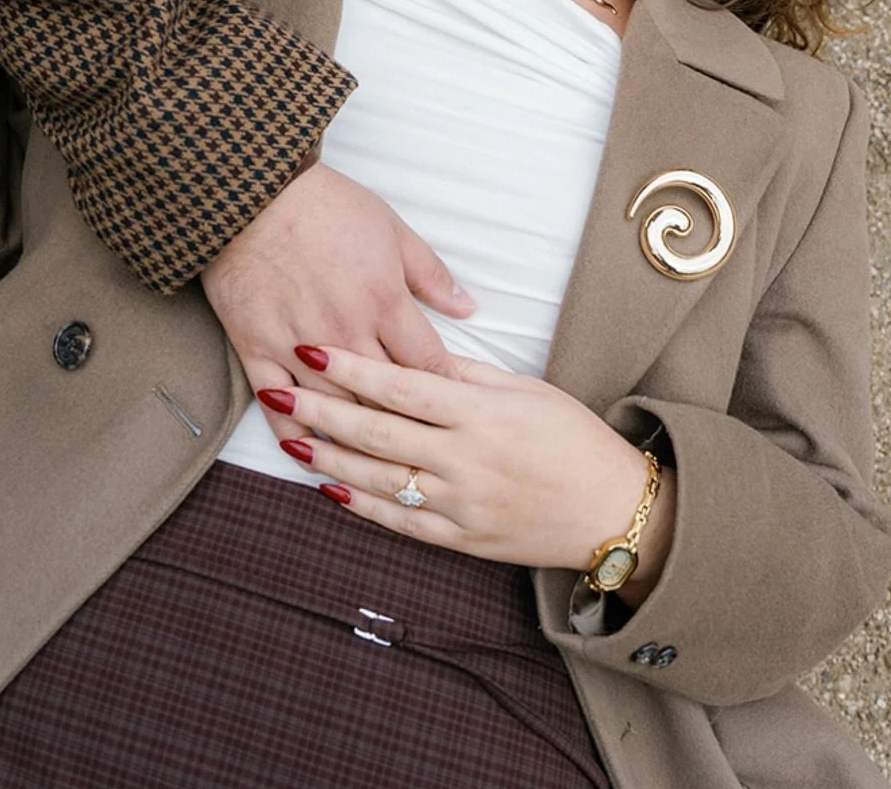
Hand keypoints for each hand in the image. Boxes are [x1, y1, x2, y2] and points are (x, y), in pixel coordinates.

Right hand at [200, 165, 475, 444]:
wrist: (251, 193)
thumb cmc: (324, 205)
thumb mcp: (391, 228)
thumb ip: (430, 273)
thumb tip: (467, 307)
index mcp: (383, 301)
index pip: (429, 367)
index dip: (448, 393)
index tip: (458, 412)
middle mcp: (345, 332)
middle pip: (388, 401)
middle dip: (411, 427)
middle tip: (429, 449)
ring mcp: (298, 345)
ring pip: (338, 413)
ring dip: (360, 441)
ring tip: (381, 465)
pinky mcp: (257, 349)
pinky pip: (278, 409)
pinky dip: (298, 438)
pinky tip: (314, 457)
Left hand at [264, 345, 674, 598]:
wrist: (612, 510)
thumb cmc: (572, 438)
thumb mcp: (524, 389)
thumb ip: (465, 373)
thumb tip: (414, 350)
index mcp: (480, 412)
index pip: (401, 386)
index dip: (351, 367)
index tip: (311, 349)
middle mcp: (465, 458)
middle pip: (378, 431)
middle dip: (321, 410)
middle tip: (278, 390)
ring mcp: (461, 503)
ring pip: (379, 478)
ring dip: (329, 458)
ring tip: (289, 438)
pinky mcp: (461, 540)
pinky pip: (401, 522)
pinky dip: (361, 506)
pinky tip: (328, 487)